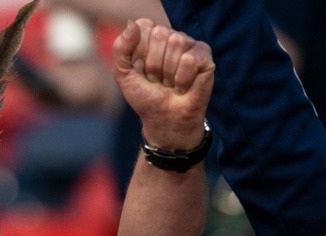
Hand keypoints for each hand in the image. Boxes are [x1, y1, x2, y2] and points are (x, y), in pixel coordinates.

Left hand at [112, 18, 212, 149]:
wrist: (164, 120)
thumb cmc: (145, 96)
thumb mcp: (123, 73)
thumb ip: (120, 48)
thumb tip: (132, 24)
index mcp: (151, 36)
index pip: (144, 27)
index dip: (138, 54)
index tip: (140, 71)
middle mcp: (171, 36)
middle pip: (160, 34)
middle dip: (153, 65)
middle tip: (157, 79)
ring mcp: (189, 45)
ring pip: (176, 43)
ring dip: (168, 72)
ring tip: (169, 83)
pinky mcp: (205, 57)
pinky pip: (190, 58)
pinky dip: (182, 79)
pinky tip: (183, 87)